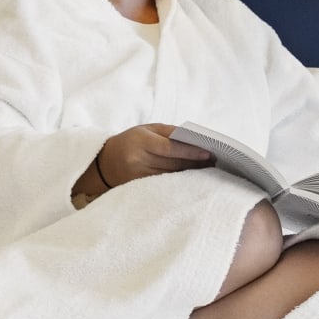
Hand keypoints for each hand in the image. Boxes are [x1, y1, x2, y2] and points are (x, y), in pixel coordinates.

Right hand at [93, 123, 213, 191]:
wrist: (105, 163)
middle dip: (195, 162)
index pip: (169, 148)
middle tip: (214, 161)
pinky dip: (180, 181)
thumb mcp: (146, 130)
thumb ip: (169, 132)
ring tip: (208, 168)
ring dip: (191, 173)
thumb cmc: (130, 141)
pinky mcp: (141, 188)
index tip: (208, 153)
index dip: (190, 151)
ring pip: (172, 176)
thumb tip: (194, 139)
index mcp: (140, 141)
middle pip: (173, 164)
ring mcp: (139, 176)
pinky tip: (192, 178)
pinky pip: (165, 184)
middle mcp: (138, 160)